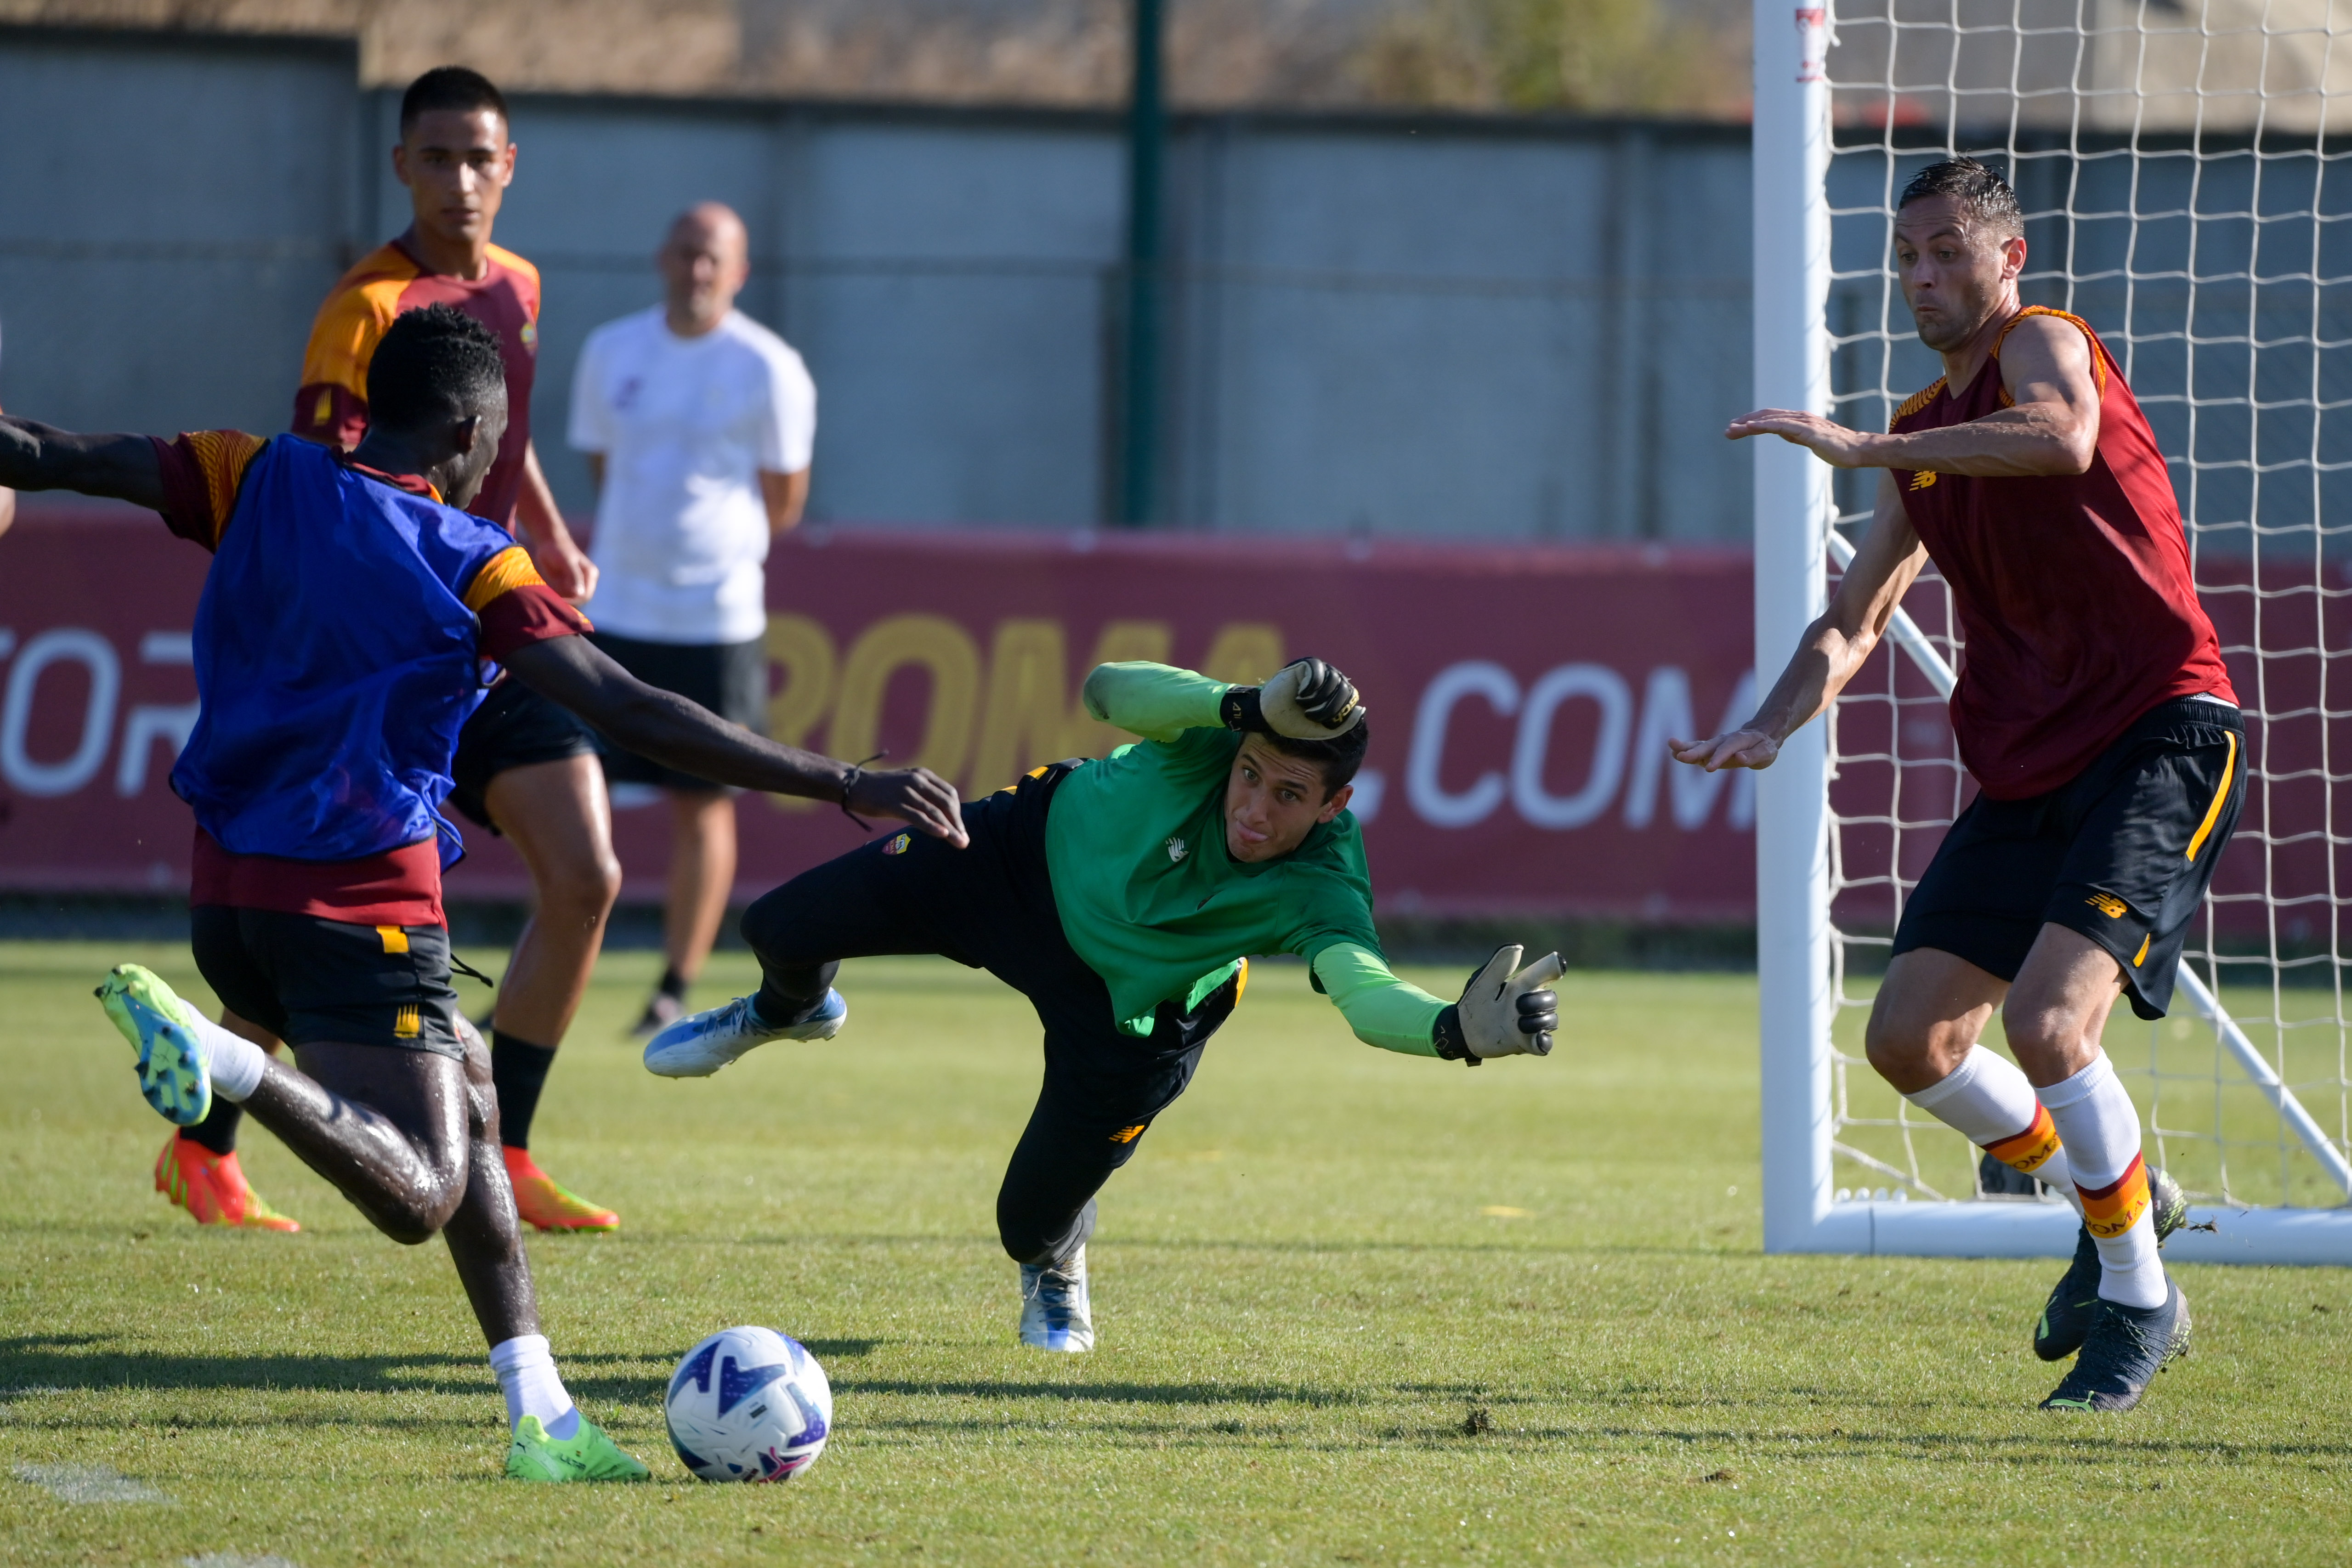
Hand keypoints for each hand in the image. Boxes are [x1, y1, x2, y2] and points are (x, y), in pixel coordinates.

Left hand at [531, 534, 599, 603]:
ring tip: (551, 581)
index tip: (558, 597)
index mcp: (591, 575)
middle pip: (578, 599)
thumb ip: (574, 577)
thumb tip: (580, 594)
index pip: (585, 596)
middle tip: (552, 590)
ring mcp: (578, 582)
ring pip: (570, 598)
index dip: (573, 600)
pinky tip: (551, 581)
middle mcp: (587, 580)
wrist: (549, 542)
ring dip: (560, 595)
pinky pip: (563, 594)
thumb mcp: (567, 562)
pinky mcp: (569, 583)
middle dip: (566, 598)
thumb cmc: (559, 549)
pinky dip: (556, 592)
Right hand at [848, 765, 968, 847]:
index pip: (949, 794)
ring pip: (935, 812)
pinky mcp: (893, 803)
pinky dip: (932, 826)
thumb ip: (923, 794)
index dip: (958, 813)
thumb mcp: (906, 785)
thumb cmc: (881, 789)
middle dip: (958, 823)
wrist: (853, 785)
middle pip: (946, 803)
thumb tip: (941, 815)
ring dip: (950, 829)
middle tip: (964, 840)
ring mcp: (905, 791)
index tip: (959, 828)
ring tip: (960, 843)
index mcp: (922, 775)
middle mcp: (917, 780)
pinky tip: (942, 835)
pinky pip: (917, 816)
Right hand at [1252, 657, 1364, 738]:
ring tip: (1301, 705)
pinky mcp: (1308, 664)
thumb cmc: (1296, 722)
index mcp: (1339, 694)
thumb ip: (1344, 722)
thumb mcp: (1323, 728)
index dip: (1339, 712)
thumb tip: (1361, 709)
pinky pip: (1318, 670)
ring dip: (1317, 698)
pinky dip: (1310, 686)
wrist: (1269, 717)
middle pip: (1345, 690)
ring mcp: (1322, 671)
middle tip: (1309, 716)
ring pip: (1333, 681)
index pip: (1352, 698)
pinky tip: (1300, 694)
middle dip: (1328, 708)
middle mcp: (1333, 680)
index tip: (1322, 723)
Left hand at [1436, 944, 1563, 1061]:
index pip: (1546, 975)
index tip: (1558, 967)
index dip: (1554, 970)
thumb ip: (1500, 966)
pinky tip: (1539, 1039)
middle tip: (1518, 1004)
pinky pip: (1545, 1044)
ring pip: (1552, 1021)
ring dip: (1538, 1021)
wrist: (1461, 1029)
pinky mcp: (1527, 1043)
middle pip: (1552, 999)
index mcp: (1523, 986)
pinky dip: (1545, 1042)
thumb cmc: (1473, 1001)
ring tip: (1518, 1023)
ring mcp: (1530, 1024)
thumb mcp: (1484, 981)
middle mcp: (1531, 1004)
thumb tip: (1519, 948)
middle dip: (1539, 1001)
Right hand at [1667, 728, 1780, 771]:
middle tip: (1680, 756)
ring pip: (1699, 746)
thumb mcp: (1767, 752)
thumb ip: (1754, 756)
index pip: (1727, 750)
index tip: (1709, 769)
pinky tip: (1673, 754)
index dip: (1718, 759)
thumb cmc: (1765, 747)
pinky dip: (1686, 751)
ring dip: (1685, 747)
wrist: (1761, 737)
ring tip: (1670, 747)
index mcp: (1739, 740)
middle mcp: (1724, 740)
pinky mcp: (1711, 750)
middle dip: (1694, 752)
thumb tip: (1739, 759)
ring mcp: (1716, 744)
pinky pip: (1697, 750)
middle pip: (1708, 746)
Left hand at [1724, 409, 1884, 467]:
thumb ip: (1795, 435)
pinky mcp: (1808, 431)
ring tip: (1732, 429)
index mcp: (1799, 421)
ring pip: (1771, 419)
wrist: (1858, 451)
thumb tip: (1782, 432)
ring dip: (1749, 424)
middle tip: (1727, 430)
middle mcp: (1799, 418)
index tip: (1735, 429)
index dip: (1752, 422)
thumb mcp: (1810, 441)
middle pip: (1766, 416)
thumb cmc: (1837, 448)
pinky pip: (1782, 426)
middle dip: (1745, 422)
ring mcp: (1804, 423)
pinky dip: (1764, 425)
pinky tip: (1750, 428)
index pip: (1770, 418)